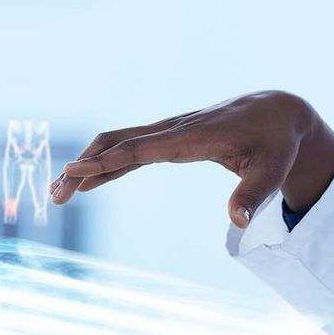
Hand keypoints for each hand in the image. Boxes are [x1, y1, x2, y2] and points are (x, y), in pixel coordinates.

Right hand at [50, 91, 333, 226]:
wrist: (278, 113)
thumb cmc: (276, 144)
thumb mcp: (273, 170)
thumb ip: (254, 195)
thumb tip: (236, 221)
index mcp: (195, 136)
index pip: (144, 148)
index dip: (111, 160)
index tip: (78, 171)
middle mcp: (175, 130)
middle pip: (118, 143)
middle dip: (84, 166)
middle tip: (55, 192)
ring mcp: (169, 133)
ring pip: (118, 143)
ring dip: (87, 165)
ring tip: (57, 193)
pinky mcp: (170, 140)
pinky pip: (130, 149)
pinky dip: (105, 164)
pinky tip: (87, 182)